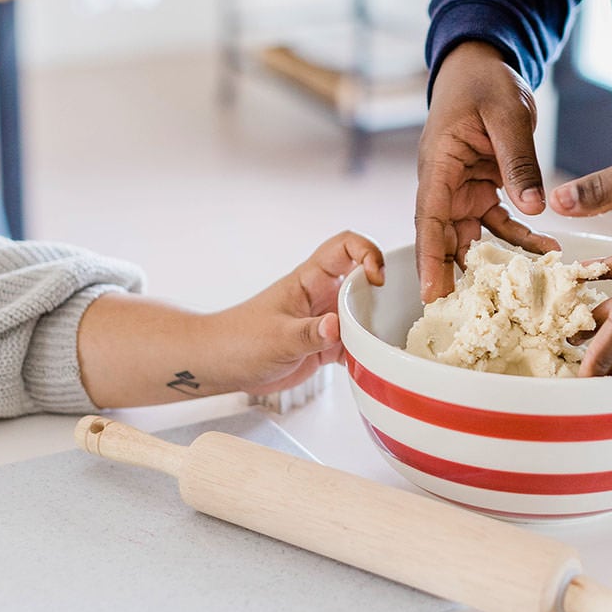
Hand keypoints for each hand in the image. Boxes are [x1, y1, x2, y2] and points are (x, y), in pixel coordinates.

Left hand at [76, 231, 383, 407]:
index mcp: (309, 280)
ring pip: (364, 313)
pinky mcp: (325, 345)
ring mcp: (325, 320)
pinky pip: (356, 344)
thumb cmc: (239, 342)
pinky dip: (366, 353)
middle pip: (364, 280)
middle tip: (391, 316)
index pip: (345, 246)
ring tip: (384, 344)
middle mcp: (322, 295)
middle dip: (382, 294)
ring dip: (376, 326)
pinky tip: (370, 365)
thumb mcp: (277, 339)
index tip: (377, 278)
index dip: (367, 253)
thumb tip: (336, 326)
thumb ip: (309, 334)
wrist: (220, 365)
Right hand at [415, 41, 559, 301]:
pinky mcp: (482, 190)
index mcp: (438, 165)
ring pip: (472, 237)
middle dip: (454, 276)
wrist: (483, 66)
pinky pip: (499, 223)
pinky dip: (520, 238)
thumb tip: (533, 207)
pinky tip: (548, 250)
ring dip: (494, 263)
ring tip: (520, 294)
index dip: (429, 259)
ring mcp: (462, 190)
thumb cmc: (485, 83)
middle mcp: (443, 184)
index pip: (428, 219)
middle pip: (444, 238)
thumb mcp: (507, 116)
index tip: (432, 293)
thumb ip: (518, 160)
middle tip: (472, 315)